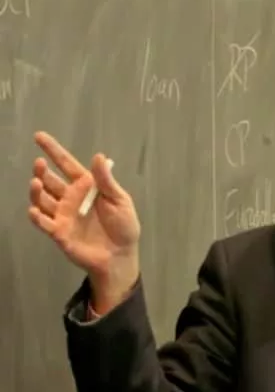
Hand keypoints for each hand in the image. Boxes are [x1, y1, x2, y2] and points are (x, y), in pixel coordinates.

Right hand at [29, 131, 140, 313]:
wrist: (121, 255)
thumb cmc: (123, 226)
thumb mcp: (119, 200)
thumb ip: (106, 180)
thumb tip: (99, 156)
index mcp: (86, 186)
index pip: (66, 164)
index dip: (53, 150)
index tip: (39, 136)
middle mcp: (70, 198)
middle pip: (50, 180)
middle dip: (42, 171)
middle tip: (40, 164)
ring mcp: (63, 215)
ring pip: (42, 199)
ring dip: (37, 191)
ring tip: (37, 182)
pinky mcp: (59, 232)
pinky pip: (43, 222)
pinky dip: (37, 216)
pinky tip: (35, 210)